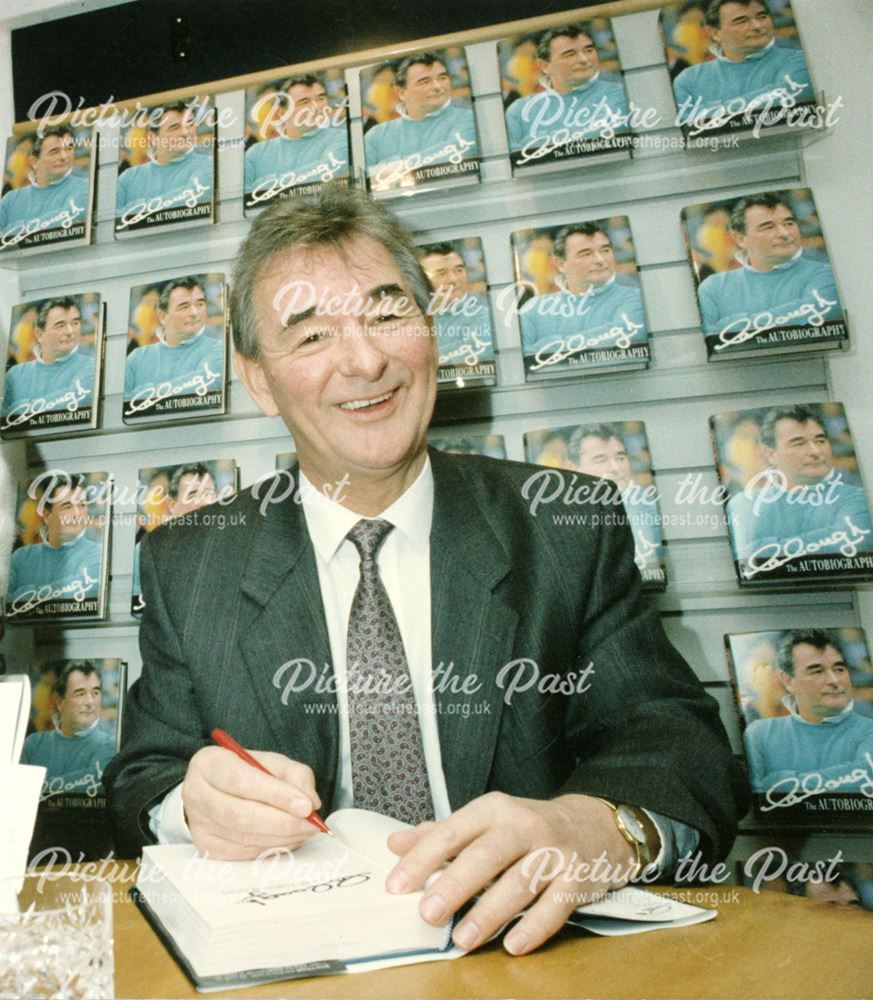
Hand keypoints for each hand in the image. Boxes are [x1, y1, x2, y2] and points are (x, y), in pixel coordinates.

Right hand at [181, 746, 320, 858]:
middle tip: (312, 824)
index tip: (306, 805)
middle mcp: (196, 794)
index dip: (276, 795)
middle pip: (241, 815)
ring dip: (282, 837)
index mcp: (209, 763)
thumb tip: (310, 802)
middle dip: (283, 822)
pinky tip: (288, 839)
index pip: (243, 781)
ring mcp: (199, 824)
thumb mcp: (271, 761)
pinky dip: (271, 848)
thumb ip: (294, 775)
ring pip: (244, 837)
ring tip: (305, 830)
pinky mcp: (206, 847)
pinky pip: (244, 853)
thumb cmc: (245, 771)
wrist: (214, 789)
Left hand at [385, 792, 638, 954]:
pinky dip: (535, 926)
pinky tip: (513, 945)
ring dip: (490, 912)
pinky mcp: (578, 879)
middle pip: (486, 855)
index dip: (423, 859)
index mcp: (494, 810)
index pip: (452, 832)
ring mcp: (554, 852)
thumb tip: (395, 845)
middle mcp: (524, 826)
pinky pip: (556, 906)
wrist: (591, 825)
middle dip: (455, 884)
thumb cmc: (525, 828)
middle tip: (427, 913)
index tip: (397, 886)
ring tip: (462, 939)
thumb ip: (441, 834)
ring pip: (520, 882)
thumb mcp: (485, 821)